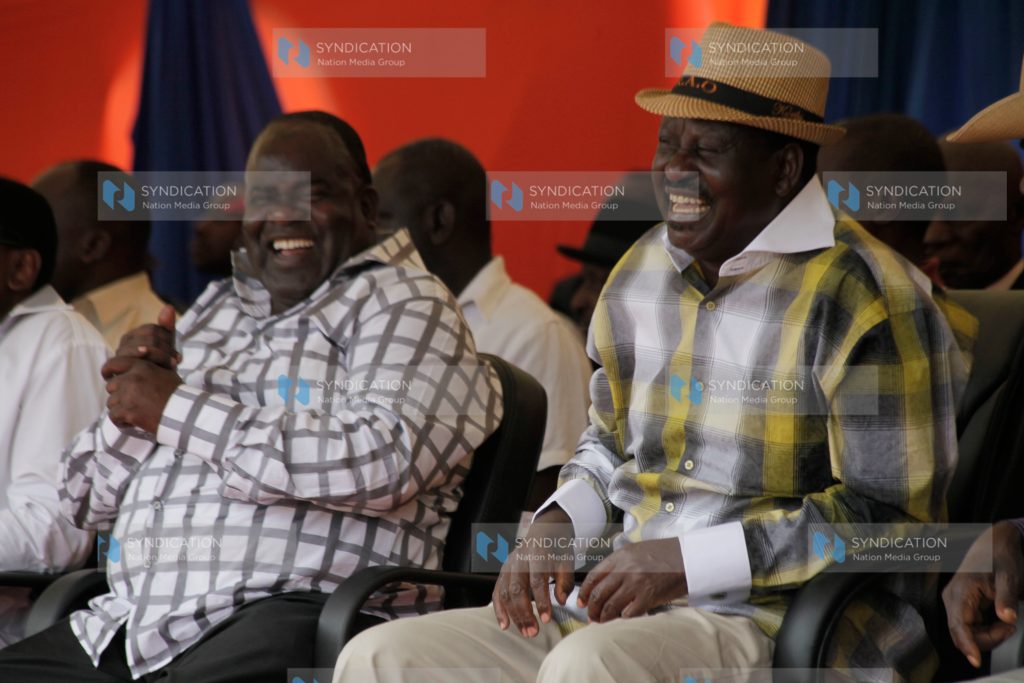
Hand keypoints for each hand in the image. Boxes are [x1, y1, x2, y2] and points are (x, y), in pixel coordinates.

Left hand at [103, 357, 181, 432]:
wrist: (183, 411)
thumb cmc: (176, 392)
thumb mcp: (165, 372)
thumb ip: (148, 365)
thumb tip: (139, 356)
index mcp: (140, 366)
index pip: (113, 363)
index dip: (107, 371)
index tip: (107, 376)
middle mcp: (131, 379)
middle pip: (111, 386)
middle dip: (118, 394)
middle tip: (131, 401)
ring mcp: (128, 395)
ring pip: (111, 402)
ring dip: (120, 408)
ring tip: (135, 412)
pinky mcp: (128, 411)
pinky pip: (114, 416)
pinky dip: (121, 421)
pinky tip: (132, 421)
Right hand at [110, 304, 179, 371]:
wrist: (149, 390)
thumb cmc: (158, 368)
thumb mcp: (166, 348)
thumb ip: (167, 328)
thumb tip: (169, 306)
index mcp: (134, 336)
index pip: (152, 330)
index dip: (168, 340)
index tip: (178, 355)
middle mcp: (124, 345)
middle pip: (148, 340)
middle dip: (165, 351)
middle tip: (176, 362)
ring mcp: (117, 357)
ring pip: (140, 350)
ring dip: (159, 359)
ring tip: (171, 368)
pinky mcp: (113, 370)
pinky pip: (129, 365)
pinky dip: (146, 369)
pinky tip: (156, 374)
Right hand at [492, 507, 575, 637]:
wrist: (544, 531)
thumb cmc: (556, 550)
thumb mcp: (566, 561)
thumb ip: (565, 581)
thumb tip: (560, 601)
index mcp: (537, 554)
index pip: (537, 580)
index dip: (541, 601)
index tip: (547, 619)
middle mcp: (519, 560)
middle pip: (518, 589)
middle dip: (524, 613)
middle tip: (533, 632)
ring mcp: (508, 566)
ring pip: (505, 593)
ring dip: (513, 615)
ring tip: (525, 632)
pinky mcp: (502, 572)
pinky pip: (496, 592)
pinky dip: (499, 609)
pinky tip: (505, 624)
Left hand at [578, 538, 686, 622]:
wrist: (687, 558)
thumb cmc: (663, 554)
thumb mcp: (636, 551)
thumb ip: (619, 563)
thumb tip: (604, 581)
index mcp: (620, 557)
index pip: (594, 577)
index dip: (585, 592)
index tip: (582, 601)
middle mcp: (625, 569)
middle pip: (599, 594)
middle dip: (592, 608)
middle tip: (591, 616)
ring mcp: (636, 584)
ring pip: (610, 606)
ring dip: (603, 617)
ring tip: (602, 622)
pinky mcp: (648, 597)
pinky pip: (628, 613)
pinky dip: (622, 619)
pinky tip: (621, 621)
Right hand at [943, 521, 1023, 667]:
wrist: (994, 544)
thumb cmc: (999, 557)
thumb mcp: (1008, 576)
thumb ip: (1006, 597)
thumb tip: (1007, 617)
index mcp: (960, 591)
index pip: (958, 624)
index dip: (967, 644)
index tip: (976, 660)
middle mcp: (953, 600)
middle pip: (963, 634)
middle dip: (987, 638)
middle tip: (1010, 626)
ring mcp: (956, 604)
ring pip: (968, 634)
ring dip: (990, 635)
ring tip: (1008, 621)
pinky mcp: (963, 607)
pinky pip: (972, 628)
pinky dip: (988, 630)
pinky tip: (1000, 620)